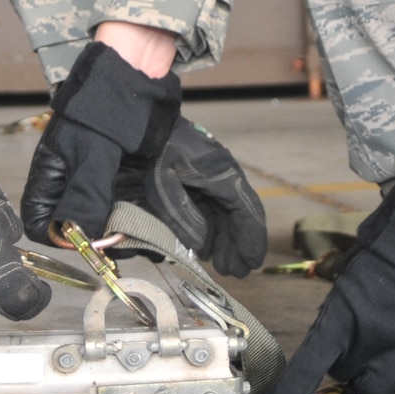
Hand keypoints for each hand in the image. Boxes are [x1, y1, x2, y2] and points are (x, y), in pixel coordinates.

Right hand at [21, 40, 180, 245]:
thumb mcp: (92, 153)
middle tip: (121, 239)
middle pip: (75, 225)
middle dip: (97, 238)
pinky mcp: (125, 178)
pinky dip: (140, 218)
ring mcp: (100, 181)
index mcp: (51, 175)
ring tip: (144, 232)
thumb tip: (77, 236)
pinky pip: (128, 207)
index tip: (87, 242)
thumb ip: (85, 195)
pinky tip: (155, 221)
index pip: (39, 221)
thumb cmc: (104, 104)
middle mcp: (73, 183)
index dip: (58, 237)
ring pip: (104, 220)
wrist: (137, 74)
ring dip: (123, 230)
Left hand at [128, 118, 267, 277]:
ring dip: (226, 239)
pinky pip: (213, 206)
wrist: (142, 121)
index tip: (252, 263)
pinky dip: (213, 227)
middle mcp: (223, 175)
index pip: (245, 211)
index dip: (250, 239)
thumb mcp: (163, 183)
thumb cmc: (153, 150)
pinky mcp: (199, 176)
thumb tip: (200, 245)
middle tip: (234, 272)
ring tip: (221, 263)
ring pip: (226, 212)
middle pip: (238, 215)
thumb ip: (182, 215)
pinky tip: (205, 244)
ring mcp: (212, 175)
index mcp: (222, 175)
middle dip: (238, 244)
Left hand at [259, 185, 394, 393]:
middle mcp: (368, 346)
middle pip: (342, 375)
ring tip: (376, 363)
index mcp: (340, 316)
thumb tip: (333, 307)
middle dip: (344, 363)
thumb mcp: (353, 263)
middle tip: (354, 344)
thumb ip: (341, 295)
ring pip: (373, 392)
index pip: (305, 368)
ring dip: (368, 382)